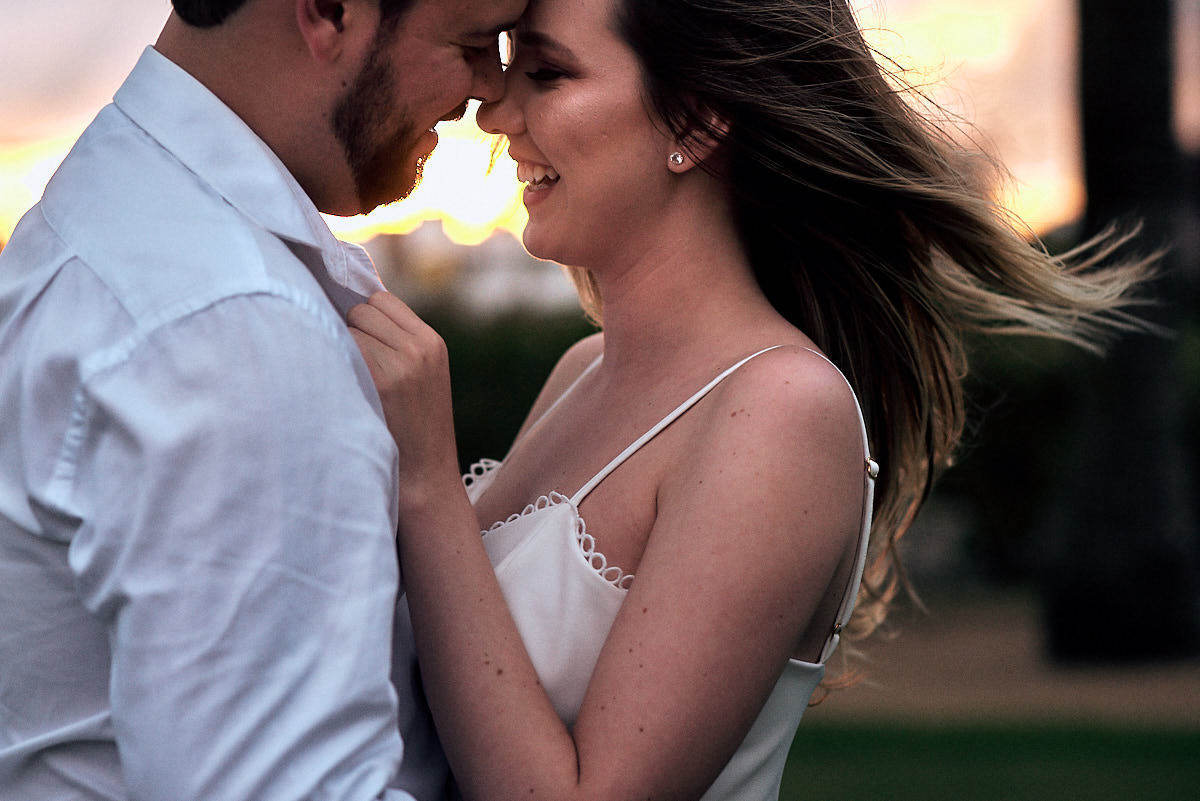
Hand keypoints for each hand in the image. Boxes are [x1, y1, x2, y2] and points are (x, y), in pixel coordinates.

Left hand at [348, 291, 460, 502]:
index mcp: (432, 342)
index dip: (363, 315)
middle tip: (349, 364)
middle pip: (362, 309)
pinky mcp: (379, 382)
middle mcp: (419, 348)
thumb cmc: (415, 431)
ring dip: (337, 345)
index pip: (382, 299)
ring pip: (348, 327)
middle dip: (350, 328)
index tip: (354, 338)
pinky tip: (337, 386)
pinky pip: (340, 348)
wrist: (426, 480)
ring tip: (345, 378)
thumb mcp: (423, 377)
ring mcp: (400, 364)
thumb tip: (353, 306)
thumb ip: (399, 342)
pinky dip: (331, 361)